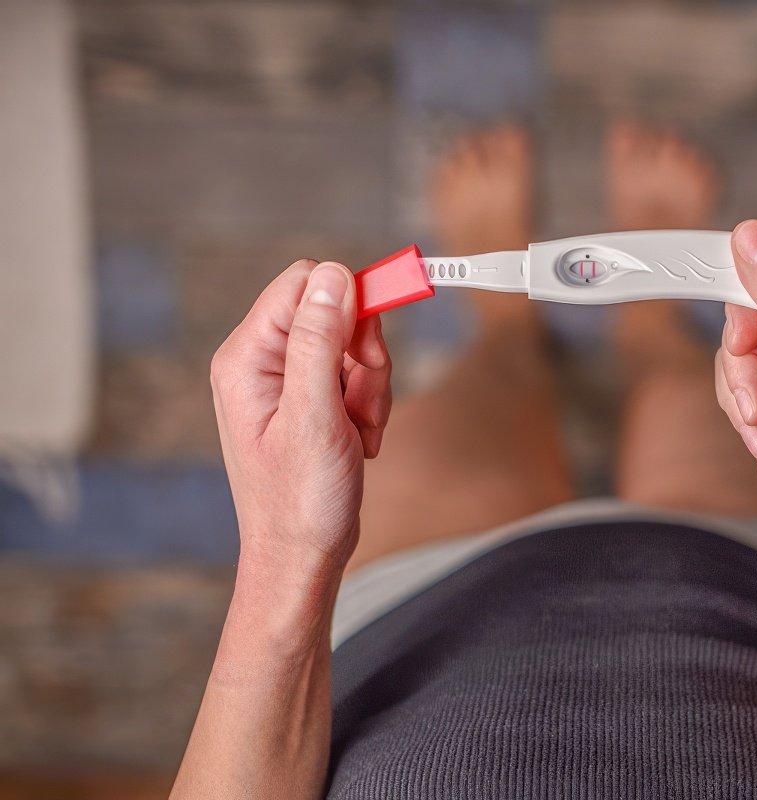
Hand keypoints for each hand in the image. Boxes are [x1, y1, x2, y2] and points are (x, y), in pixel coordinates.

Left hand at [210, 260, 390, 575]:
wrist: (302, 556)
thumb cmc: (300, 501)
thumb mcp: (314, 418)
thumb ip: (319, 342)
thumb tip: (332, 276)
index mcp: (247, 358)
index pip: (303, 284)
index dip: (348, 301)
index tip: (377, 337)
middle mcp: (262, 362)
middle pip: (334, 311)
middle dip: (364, 354)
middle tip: (363, 401)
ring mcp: (287, 381)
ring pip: (352, 344)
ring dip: (371, 385)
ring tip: (359, 431)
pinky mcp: (310, 399)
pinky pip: (355, 375)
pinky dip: (370, 404)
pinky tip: (360, 439)